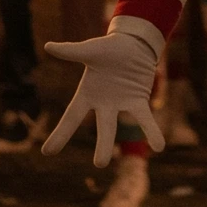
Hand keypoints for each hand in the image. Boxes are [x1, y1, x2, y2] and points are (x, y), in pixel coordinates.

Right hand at [41, 33, 163, 167]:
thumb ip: (71, 52)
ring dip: (122, 142)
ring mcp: (121, 104)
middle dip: (102, 145)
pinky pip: (144, 118)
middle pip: (102, 127)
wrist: (133, 42)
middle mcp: (103, 104)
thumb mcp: (90, 50)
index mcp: (87, 94)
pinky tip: (160, 146)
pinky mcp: (138, 100)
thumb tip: (47, 46)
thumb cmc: (108, 48)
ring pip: (120, 126)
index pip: (72, 118)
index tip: (47, 153)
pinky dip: (151, 131)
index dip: (60, 134)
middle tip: (100, 164)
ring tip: (119, 162)